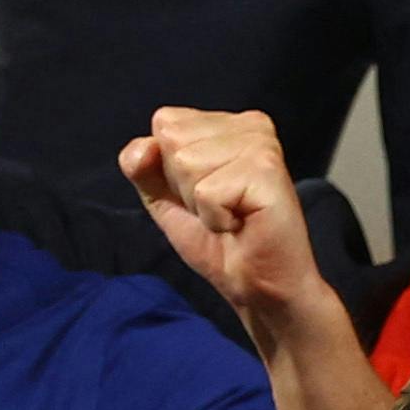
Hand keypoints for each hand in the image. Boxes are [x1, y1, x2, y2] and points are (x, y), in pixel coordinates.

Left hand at [118, 108, 323, 322]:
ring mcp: (260, 146)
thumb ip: (142, 165)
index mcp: (228, 124)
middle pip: (173, 139)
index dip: (169, 169)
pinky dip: (215, 218)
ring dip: (199, 203)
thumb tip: (145, 146)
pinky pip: (207, 191)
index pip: (165, 122)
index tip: (206, 194)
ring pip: (186, 162)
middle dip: (183, 185)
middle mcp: (249, 127)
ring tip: (231, 216)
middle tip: (219, 208)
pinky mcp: (267, 170)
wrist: (257, 287)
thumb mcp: (163, 198)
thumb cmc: (218, 243)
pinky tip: (241, 224)